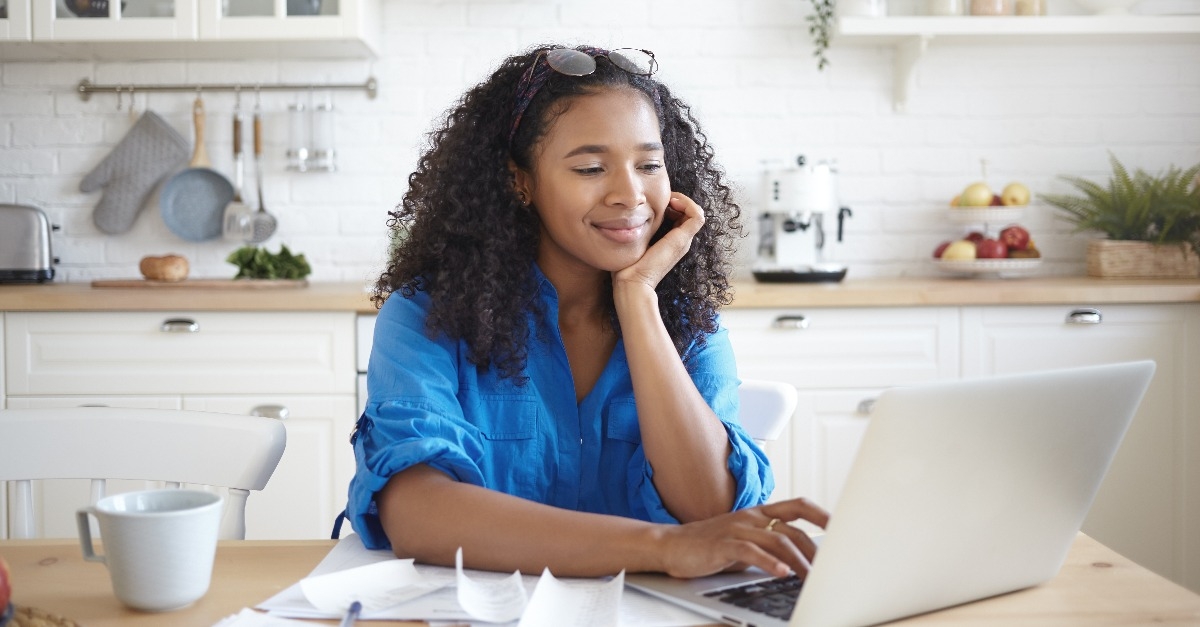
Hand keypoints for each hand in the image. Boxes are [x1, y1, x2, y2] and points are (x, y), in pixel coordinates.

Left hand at [612, 192, 704, 289]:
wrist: (632, 282)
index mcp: (672, 241)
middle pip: (690, 213)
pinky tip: (671, 203)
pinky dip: (688, 204)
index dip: (672, 204)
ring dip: (684, 200)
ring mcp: (684, 240)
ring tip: (668, 199)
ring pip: (696, 212)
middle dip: (678, 200)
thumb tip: (628, 215)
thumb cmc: (629, 265)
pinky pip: (697, 216)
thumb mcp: (635, 241)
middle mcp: (681, 241)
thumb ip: (638, 229)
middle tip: (663, 198)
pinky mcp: (683, 240)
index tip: (656, 201)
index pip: (682, 216)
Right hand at [654, 497, 829, 578]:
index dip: (821, 514)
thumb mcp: (745, 541)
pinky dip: (768, 563)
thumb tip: (801, 561)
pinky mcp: (722, 544)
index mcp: (759, 514)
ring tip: (810, 579)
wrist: (672, 545)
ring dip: (797, 561)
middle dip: (814, 551)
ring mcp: (737, 529)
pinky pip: (750, 551)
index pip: (797, 506)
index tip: (842, 527)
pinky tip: (781, 573)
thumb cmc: (710, 545)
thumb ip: (769, 545)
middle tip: (828, 570)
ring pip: (777, 541)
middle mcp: (751, 517)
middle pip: (792, 530)